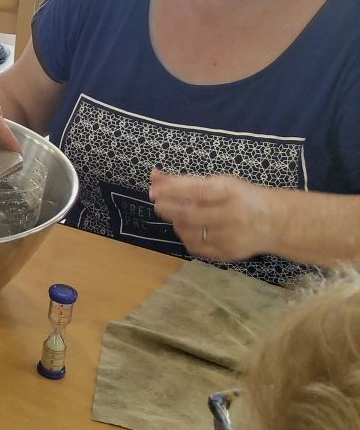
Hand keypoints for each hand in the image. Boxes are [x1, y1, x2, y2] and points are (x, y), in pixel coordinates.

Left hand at [148, 170, 282, 261]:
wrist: (275, 222)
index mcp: (231, 193)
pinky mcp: (227, 253)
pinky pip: (196, 247)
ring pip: (189, 232)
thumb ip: (185, 180)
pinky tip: (189, 229)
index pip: (197, 191)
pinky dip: (186, 237)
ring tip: (177, 215)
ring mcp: (230, 237)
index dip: (172, 191)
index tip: (154, 190)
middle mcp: (232, 216)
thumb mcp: (218, 182)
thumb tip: (154, 176)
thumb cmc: (241, 197)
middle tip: (159, 204)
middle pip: (190, 215)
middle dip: (168, 208)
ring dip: (176, 223)